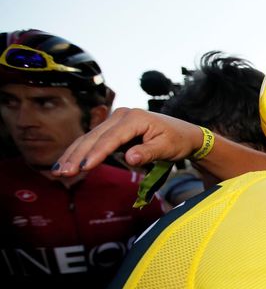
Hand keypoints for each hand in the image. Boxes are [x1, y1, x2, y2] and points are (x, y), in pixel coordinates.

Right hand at [52, 108, 204, 176]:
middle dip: (77, 155)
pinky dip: (80, 152)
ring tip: (59, 171)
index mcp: (134, 118)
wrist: (184, 134)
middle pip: (94, 137)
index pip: (111, 139)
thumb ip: (148, 153)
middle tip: (62, 173)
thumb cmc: (177, 140)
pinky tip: (68, 163)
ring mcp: (115, 121)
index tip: (84, 168)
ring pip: (90, 138)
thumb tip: (130, 158)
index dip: (96, 154)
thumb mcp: (167, 148)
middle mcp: (121, 116)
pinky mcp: (114, 130)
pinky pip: (94, 141)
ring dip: (73, 155)